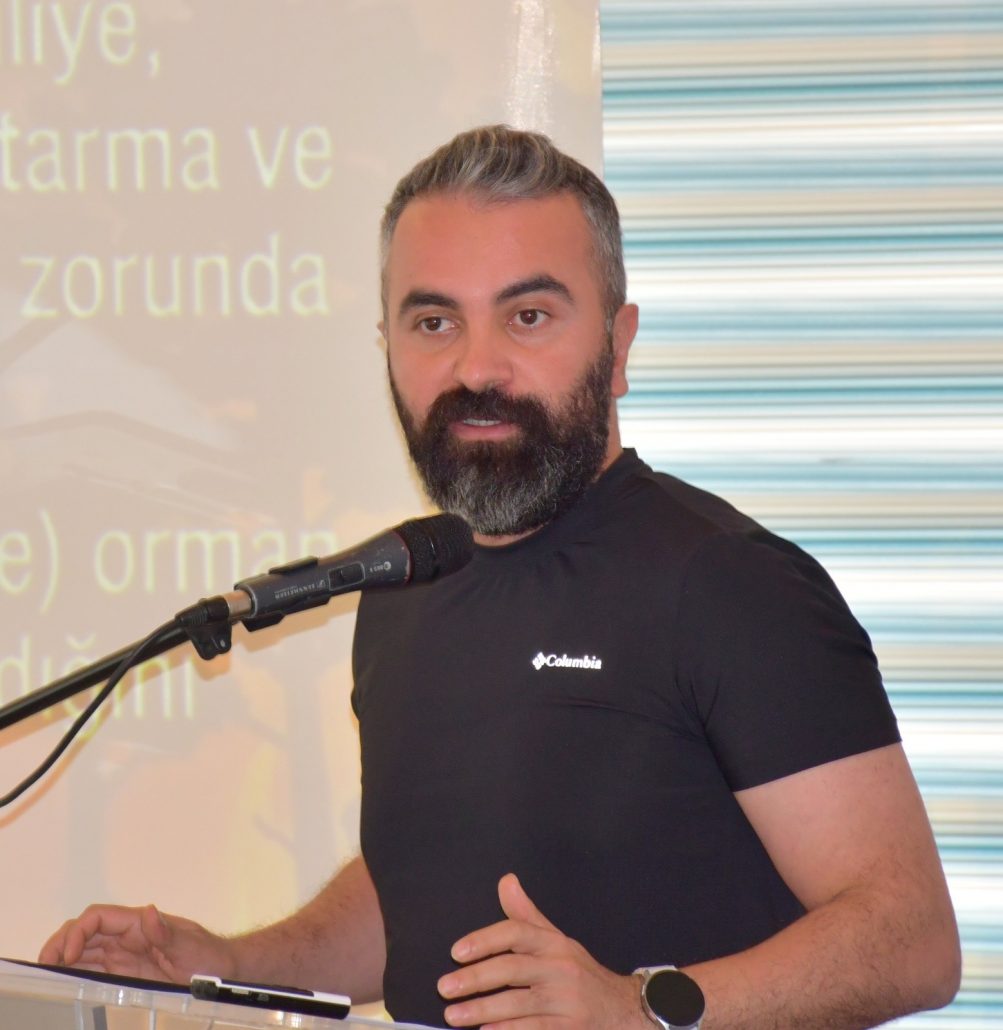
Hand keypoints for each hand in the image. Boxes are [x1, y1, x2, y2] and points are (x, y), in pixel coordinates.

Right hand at [38, 903, 236, 983]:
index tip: (70, 954)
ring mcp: (124, 953)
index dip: (79, 931)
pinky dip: (75, 972)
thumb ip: (167, 932)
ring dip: (64, 957)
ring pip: (84, 948)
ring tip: (47, 974)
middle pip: (85, 931)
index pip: (100, 917)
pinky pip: (93, 968)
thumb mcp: (190, 946)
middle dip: (62, 943)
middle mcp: (128, 935)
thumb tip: (148, 913)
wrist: (221, 971)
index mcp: (140, 924)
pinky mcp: (124, 972)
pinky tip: (64, 982)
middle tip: (46, 966)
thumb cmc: (208, 956)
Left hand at [437, 873, 650, 1028]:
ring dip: (482, 1010)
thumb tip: (505, 881)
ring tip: (453, 1015)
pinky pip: (534, 1029)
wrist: (622, 1009)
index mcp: (553, 943)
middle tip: (444, 986)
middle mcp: (560, 968)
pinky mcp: (570, 1029)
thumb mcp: (556, 940)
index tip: (456, 951)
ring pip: (518, 1004)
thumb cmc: (579, 972)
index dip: (485, 940)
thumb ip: (526, 915)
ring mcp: (566, 1001)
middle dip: (474, 978)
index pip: (516, 932)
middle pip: (511, 969)